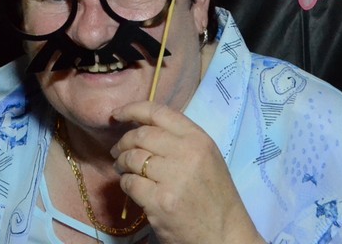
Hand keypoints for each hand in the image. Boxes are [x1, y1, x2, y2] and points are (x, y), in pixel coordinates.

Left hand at [110, 101, 263, 243]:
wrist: (225, 236)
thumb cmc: (215, 198)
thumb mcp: (206, 158)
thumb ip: (179, 140)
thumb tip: (141, 128)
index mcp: (199, 139)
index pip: (158, 112)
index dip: (132, 109)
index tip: (116, 114)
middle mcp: (186, 153)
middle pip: (140, 135)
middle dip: (123, 142)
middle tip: (117, 151)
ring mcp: (173, 178)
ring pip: (132, 158)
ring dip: (121, 163)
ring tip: (122, 169)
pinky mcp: (160, 202)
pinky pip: (130, 183)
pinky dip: (126, 184)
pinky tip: (132, 187)